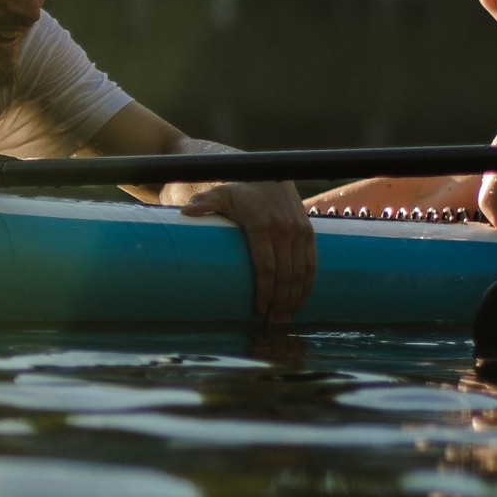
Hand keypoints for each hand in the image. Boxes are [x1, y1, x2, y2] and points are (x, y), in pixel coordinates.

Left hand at [178, 179, 315, 323]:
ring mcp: (298, 231)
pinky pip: (311, 263)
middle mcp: (284, 229)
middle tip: (272, 323)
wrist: (271, 173)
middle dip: (280, 302)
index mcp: (262, 225)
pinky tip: (300, 301)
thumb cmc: (241, 189)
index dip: (265, 291)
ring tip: (285, 318)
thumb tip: (185, 212)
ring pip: (300, 272)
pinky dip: (307, 284)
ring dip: (294, 298)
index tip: (259, 309)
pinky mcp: (308, 232)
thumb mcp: (221, 194)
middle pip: (285, 275)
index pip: (266, 266)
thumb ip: (205, 203)